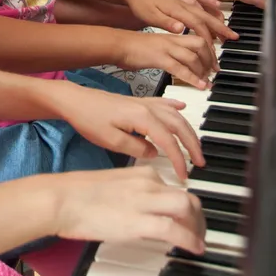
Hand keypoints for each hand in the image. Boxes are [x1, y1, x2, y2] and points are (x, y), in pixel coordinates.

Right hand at [51, 166, 205, 253]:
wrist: (61, 198)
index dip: (185, 206)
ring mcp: (145, 201)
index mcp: (141, 173)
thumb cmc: (76, 195)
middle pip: (188, 197)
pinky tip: (194, 249)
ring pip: (187, 210)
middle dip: (199, 217)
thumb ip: (130, 193)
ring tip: (198, 242)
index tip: (186, 218)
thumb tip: (139, 209)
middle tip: (199, 232)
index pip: (175, 188)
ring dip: (198, 228)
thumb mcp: (111, 185)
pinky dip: (190, 241)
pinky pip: (175, 231)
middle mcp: (148, 183)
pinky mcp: (140, 221)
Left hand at [53, 84, 203, 180]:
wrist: (75, 100)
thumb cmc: (89, 119)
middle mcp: (148, 107)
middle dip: (192, 144)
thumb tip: (154, 154)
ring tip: (195, 146)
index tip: (183, 176)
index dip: (179, 160)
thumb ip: (136, 149)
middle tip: (200, 162)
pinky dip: (176, 107)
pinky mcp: (139, 102)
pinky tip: (183, 108)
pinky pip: (164, 104)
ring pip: (175, 115)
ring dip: (188, 130)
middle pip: (179, 125)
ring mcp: (145, 103)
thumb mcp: (111, 141)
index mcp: (143, 117)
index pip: (169, 141)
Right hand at [116, 29, 217, 89]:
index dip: (210, 50)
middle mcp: (172, 40)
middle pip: (200, 44)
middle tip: (214, 72)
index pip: (198, 38)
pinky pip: (180, 68)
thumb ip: (169, 51)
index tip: (214, 62)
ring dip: (203, 70)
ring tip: (207, 81)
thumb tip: (178, 62)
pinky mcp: (159, 58)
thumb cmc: (133, 47)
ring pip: (193, 56)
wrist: (118, 44)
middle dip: (211, 59)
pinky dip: (193, 78)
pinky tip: (199, 85)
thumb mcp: (156, 46)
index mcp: (172, 36)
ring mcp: (166, 48)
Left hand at [122, 0, 237, 45]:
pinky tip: (216, 7)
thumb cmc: (141, 4)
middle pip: (206, 16)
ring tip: (227, 28)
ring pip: (205, 10)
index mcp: (177, 9)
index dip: (207, 36)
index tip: (214, 47)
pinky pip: (201, 2)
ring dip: (217, 19)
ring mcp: (184, 0)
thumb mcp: (150, 16)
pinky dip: (210, 5)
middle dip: (221, 27)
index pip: (197, 24)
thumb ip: (166, 22)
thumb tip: (180, 28)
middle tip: (233, 37)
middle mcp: (183, 3)